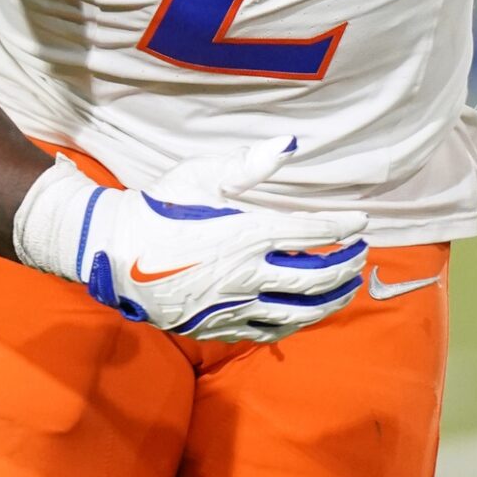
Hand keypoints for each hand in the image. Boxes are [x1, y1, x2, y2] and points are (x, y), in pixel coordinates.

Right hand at [12, 135, 366, 341]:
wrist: (114, 253)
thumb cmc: (159, 207)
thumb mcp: (200, 176)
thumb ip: (248, 165)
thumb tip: (288, 144)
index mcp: (248, 231)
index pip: (312, 231)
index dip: (342, 227)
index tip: (361, 223)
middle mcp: (248, 272)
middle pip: (316, 275)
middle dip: (345, 266)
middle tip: (360, 256)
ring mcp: (235, 304)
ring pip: (299, 310)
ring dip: (330, 300)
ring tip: (346, 290)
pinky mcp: (219, 325)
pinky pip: (269, 331)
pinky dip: (295, 324)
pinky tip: (305, 316)